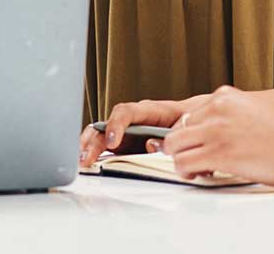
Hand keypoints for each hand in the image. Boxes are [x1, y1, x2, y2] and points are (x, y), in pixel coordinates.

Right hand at [79, 94, 211, 166]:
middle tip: (87, 157)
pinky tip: (85, 163)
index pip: (125, 112)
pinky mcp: (122, 143)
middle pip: (106, 125)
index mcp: (147, 110)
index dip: (116, 126)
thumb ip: (168, 136)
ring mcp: (124, 131)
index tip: (112, 142)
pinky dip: (92, 153)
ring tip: (81, 162)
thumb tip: (150, 145)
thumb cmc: (188, 122)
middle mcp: (131, 119)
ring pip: (100, 135)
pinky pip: (103, 146)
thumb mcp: (183, 128)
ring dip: (88, 148)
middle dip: (94, 141)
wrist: (192, 121)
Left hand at [158, 86, 273, 185]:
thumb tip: (214, 132)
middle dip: (180, 146)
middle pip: (177, 128)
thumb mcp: (252, 110)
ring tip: (196, 168)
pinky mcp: (217, 153)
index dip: (189, 133)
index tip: (194, 144)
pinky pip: (183, 163)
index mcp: (225, 97)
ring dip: (181, 159)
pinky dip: (186, 171)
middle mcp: (216, 109)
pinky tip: (199, 173)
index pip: (189, 114)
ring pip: (175, 145)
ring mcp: (215, 131)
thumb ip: (230, 115)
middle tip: (191, 157)